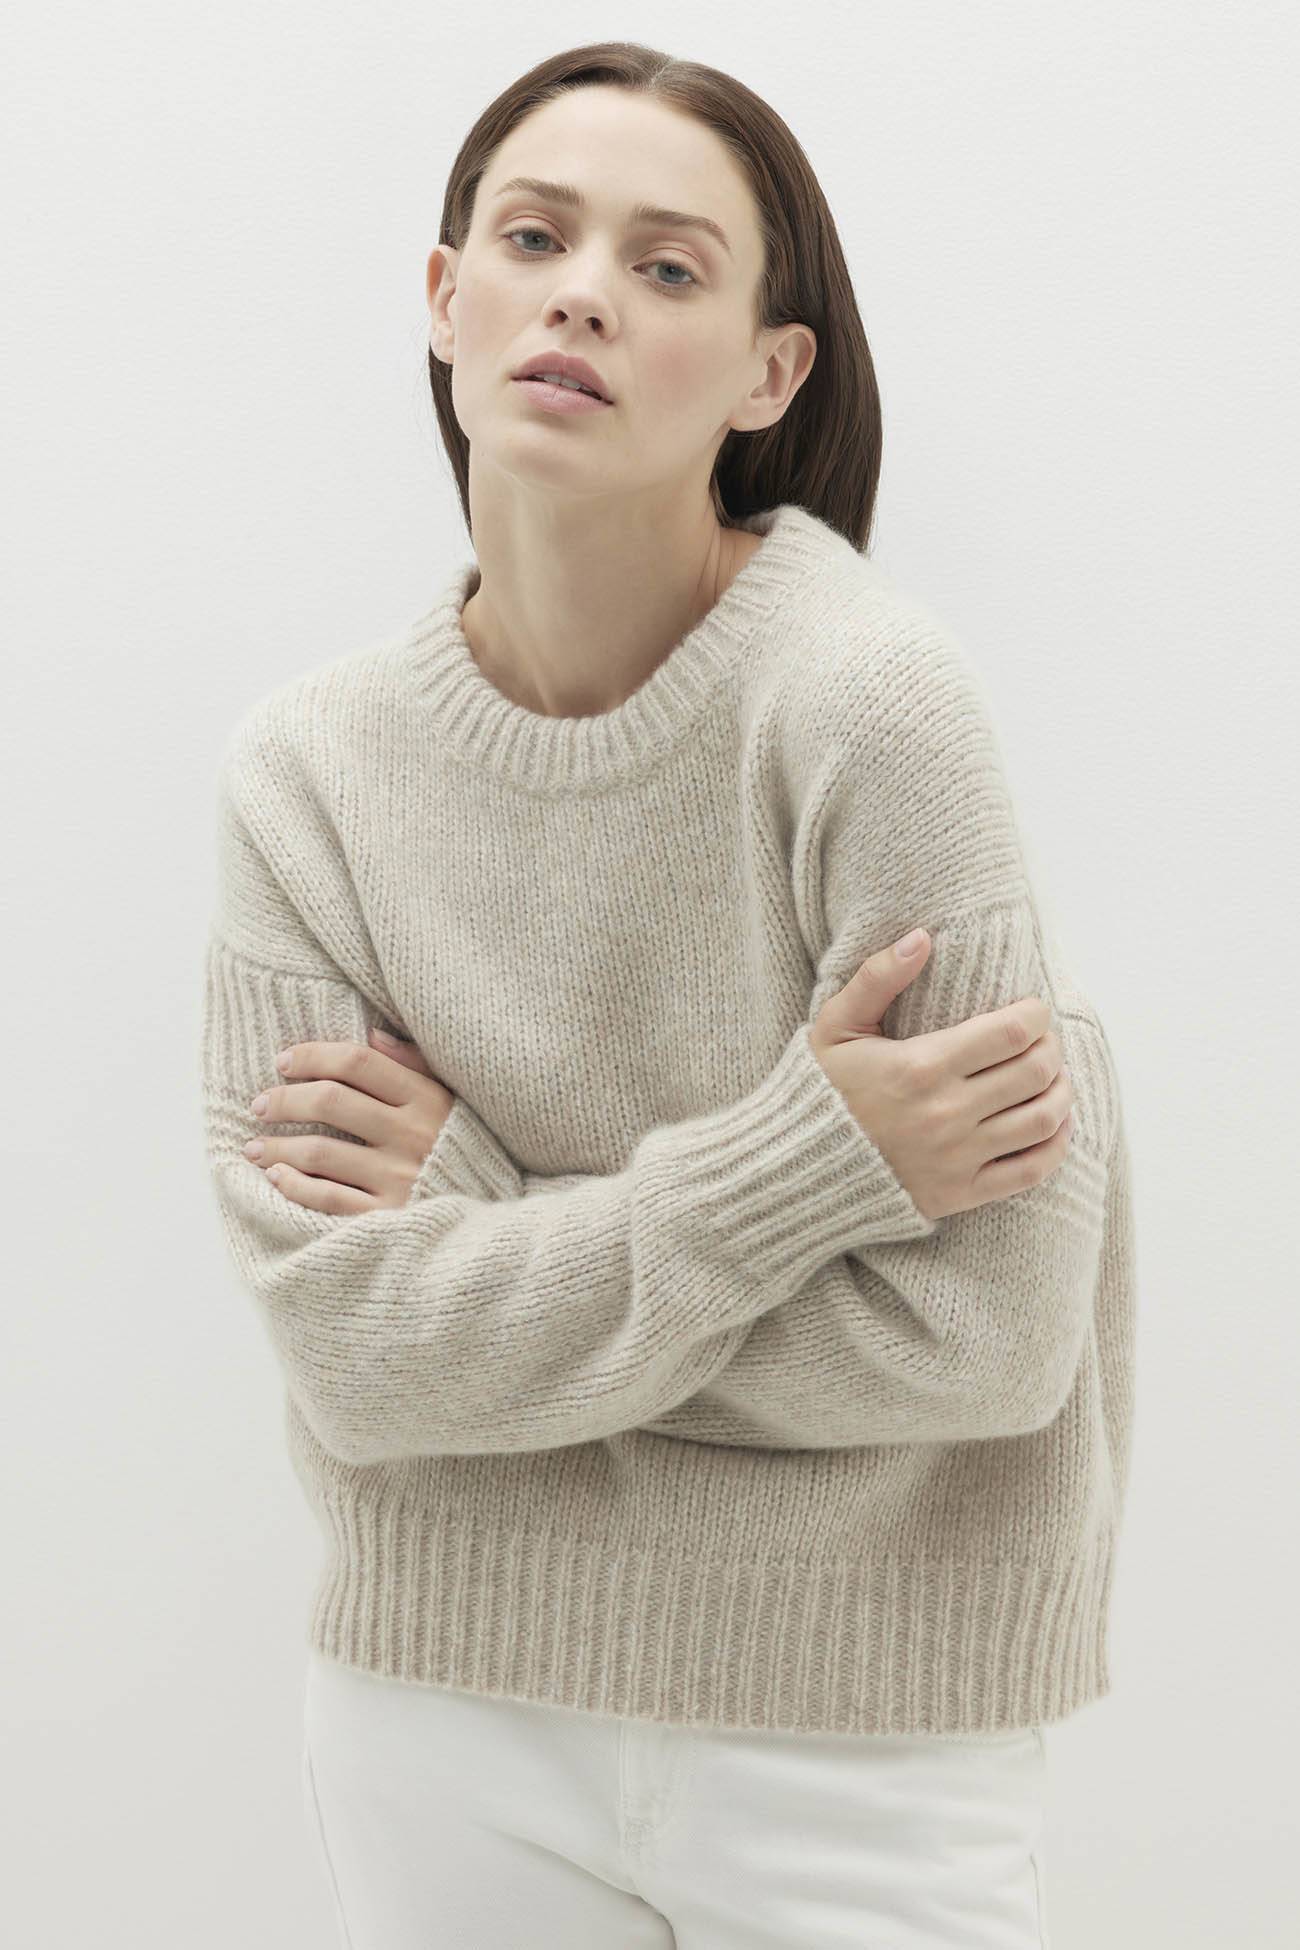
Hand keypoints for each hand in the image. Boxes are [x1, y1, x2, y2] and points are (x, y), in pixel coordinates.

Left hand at [244, 1025, 454, 1213]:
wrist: (486, 1219)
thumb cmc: (460, 1149)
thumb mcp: (450, 1099)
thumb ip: (415, 1064)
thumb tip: (373, 1034)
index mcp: (427, 1099)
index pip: (358, 1062)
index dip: (314, 1055)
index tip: (283, 1062)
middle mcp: (412, 1134)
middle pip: (331, 1101)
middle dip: (284, 1099)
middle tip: (259, 1104)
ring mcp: (399, 1177)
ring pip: (320, 1151)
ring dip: (276, 1146)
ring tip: (254, 1147)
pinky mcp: (388, 1216)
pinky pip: (328, 1198)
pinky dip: (295, 1185)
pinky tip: (276, 1177)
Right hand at [807, 928, 1073, 1221]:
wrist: (796, 1168)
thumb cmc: (821, 1090)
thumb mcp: (836, 1026)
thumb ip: (877, 977)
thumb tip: (921, 937)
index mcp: (920, 1065)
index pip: (1012, 1031)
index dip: (1036, 1014)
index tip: (1031, 1010)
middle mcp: (946, 1113)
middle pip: (1036, 1071)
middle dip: (1050, 1047)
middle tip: (1042, 1040)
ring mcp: (957, 1157)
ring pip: (1042, 1119)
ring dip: (1061, 1092)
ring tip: (1053, 1078)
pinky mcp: (960, 1192)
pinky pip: (1030, 1170)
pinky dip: (1055, 1144)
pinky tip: (1052, 1124)